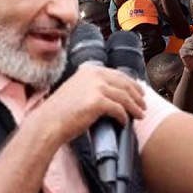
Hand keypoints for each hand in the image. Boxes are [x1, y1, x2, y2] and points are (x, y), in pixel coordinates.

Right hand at [30, 67, 145, 145]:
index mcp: (89, 70)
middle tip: (144, 105)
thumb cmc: (61, 111)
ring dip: (135, 107)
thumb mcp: (76, 89)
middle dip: (137, 95)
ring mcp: (96, 87)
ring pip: (125, 97)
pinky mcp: (98, 102)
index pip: (118, 75)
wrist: (48, 123)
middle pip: (125, 84)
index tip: (140, 92)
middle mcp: (94, 74)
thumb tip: (114, 92)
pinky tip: (125, 122)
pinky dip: (124, 117)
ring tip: (140, 115)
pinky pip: (119, 109)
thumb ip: (92, 86)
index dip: (132, 84)